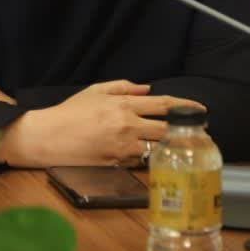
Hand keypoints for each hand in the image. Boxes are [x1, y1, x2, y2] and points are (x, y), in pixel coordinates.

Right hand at [0, 79, 204, 167]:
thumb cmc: (69, 112)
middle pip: (166, 130)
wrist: (48, 136)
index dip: (185, 108)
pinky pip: (139, 162)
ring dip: (166, 149)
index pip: (164, 105)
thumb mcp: (95, 91)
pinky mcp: (116, 163)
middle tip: (198, 134)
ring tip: (176, 148)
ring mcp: (122, 146)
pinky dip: (144, 159)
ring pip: (155, 149)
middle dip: (184, 132)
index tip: (201, 110)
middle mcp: (127, 124)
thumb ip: (123, 87)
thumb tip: (147, 88)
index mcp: (124, 104)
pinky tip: (147, 157)